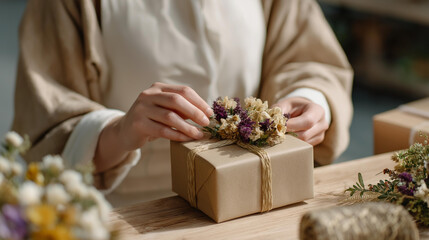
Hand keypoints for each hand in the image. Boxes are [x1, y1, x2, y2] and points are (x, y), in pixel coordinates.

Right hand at [94, 82, 212, 172]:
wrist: (125, 131)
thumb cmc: (152, 120)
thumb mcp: (166, 110)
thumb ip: (181, 108)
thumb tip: (205, 113)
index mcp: (158, 87)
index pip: (183, 91)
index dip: (199, 102)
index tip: (209, 113)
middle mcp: (148, 95)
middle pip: (176, 100)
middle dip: (195, 112)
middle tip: (206, 123)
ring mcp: (141, 108)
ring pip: (170, 117)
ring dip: (188, 127)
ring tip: (199, 134)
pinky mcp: (138, 124)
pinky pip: (162, 130)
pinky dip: (177, 135)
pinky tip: (186, 139)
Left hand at [272, 97, 327, 145]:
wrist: (302, 111)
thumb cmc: (292, 107)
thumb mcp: (285, 104)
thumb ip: (278, 111)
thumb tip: (272, 122)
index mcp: (317, 110)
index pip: (307, 121)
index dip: (292, 125)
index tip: (279, 126)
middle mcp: (322, 123)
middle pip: (304, 135)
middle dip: (288, 134)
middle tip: (276, 131)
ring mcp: (320, 134)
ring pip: (302, 144)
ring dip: (289, 140)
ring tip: (281, 133)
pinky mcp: (315, 142)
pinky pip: (302, 147)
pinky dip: (293, 143)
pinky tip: (288, 137)